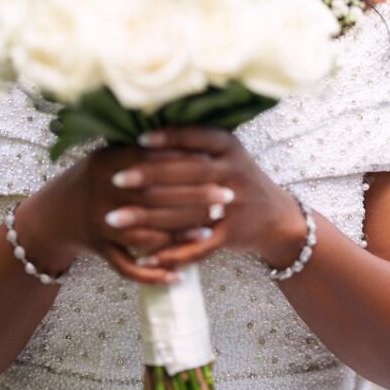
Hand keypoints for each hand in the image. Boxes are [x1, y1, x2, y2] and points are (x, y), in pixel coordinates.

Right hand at [29, 143, 209, 284]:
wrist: (55, 213)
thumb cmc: (96, 178)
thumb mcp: (111, 155)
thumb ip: (144, 148)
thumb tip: (192, 136)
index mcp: (107, 162)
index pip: (153, 160)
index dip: (186, 163)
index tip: (216, 165)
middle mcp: (101, 191)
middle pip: (155, 196)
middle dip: (194, 198)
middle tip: (226, 197)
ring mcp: (98, 222)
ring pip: (145, 232)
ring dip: (179, 233)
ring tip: (210, 230)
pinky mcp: (98, 248)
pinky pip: (127, 264)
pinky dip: (153, 272)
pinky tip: (178, 274)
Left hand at [104, 126, 307, 270]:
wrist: (276, 218)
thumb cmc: (236, 179)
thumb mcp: (224, 154)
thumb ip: (191, 143)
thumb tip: (141, 133)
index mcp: (229, 147)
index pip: (196, 137)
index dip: (166, 138)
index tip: (137, 141)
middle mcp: (234, 172)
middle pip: (187, 172)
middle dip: (148, 176)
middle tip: (115, 179)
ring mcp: (235, 205)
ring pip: (185, 211)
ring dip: (147, 218)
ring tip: (113, 219)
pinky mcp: (232, 235)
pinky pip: (197, 247)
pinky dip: (170, 253)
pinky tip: (144, 256)